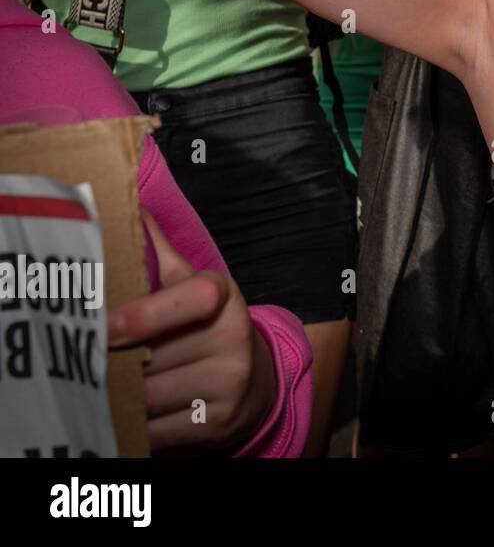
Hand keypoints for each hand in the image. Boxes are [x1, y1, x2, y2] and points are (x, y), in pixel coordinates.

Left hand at [107, 212, 275, 452]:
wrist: (257, 381)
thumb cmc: (210, 327)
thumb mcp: (195, 286)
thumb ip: (160, 254)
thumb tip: (131, 209)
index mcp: (225, 297)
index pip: (194, 299)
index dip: (146, 314)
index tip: (105, 327)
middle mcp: (235, 339)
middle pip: (154, 356)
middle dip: (118, 363)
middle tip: (91, 362)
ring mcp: (230, 383)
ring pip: (151, 395)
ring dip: (124, 395)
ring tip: (110, 387)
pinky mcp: (221, 422)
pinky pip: (159, 430)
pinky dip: (136, 426)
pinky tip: (130, 414)